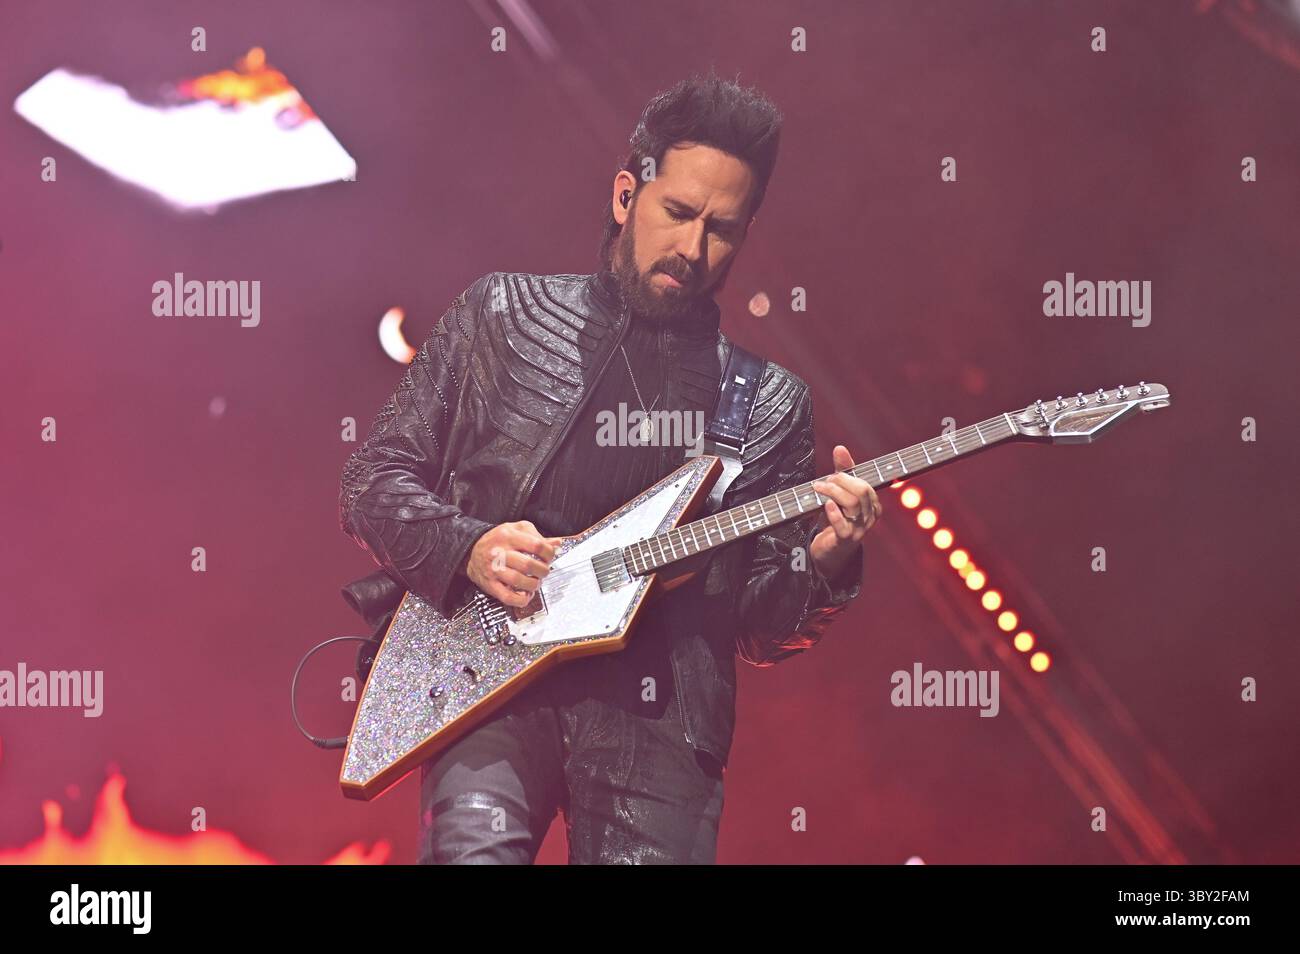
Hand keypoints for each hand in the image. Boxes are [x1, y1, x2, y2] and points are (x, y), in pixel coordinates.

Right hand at [466, 521, 563, 607]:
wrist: (471, 551)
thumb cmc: (498, 540)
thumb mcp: (516, 529)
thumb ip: (537, 536)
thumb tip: (557, 543)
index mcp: (508, 536)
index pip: (536, 545)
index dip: (549, 553)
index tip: (550, 557)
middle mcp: (500, 552)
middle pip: (528, 564)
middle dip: (543, 570)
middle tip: (544, 571)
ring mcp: (494, 569)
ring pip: (518, 581)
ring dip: (533, 584)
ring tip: (536, 582)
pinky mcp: (490, 584)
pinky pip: (507, 596)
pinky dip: (521, 599)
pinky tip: (526, 595)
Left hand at [809, 444, 880, 577]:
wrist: (829, 550)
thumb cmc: (836, 520)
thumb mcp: (840, 494)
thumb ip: (842, 471)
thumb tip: (840, 448)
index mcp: (873, 505)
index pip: (866, 484)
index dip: (848, 476)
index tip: (833, 474)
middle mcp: (869, 517)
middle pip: (861, 491)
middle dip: (841, 481)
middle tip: (823, 482)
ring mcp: (859, 529)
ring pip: (852, 504)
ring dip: (832, 492)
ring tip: (819, 489)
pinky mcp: (845, 540)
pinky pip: (843, 526)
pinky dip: (833, 513)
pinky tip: (826, 505)